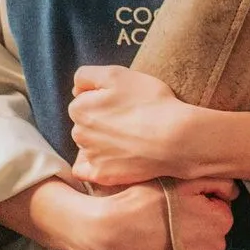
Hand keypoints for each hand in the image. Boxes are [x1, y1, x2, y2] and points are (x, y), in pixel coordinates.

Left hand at [69, 65, 198, 185]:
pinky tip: (113, 157)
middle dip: (100, 120)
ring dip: (101, 141)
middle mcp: (78, 134)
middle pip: (85, 123)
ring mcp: (90, 157)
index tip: (122, 101)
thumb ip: (87, 75)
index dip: (102, 98)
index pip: (82, 101)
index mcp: (80, 109)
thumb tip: (75, 89)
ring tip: (129, 137)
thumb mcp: (118, 74)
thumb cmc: (149, 102)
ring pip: (88, 145)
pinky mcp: (101, 175)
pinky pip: (88, 170)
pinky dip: (95, 164)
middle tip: (128, 117)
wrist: (174, 137)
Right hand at [76, 177, 237, 249]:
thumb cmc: (146, 202)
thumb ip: (218, 184)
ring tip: (166, 233)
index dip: (204, 204)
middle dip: (200, 224)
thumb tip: (234, 194)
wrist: (110, 232)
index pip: (222, 210)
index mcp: (220, 221)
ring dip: (192, 245)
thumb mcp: (184, 181)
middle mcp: (215, 248)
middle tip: (173, 216)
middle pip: (213, 232)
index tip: (184, 202)